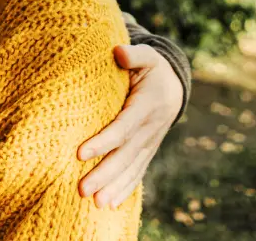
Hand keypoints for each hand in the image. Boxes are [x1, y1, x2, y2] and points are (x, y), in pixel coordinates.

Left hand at [77, 44, 182, 207]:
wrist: (175, 85)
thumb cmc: (152, 67)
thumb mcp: (147, 56)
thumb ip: (134, 54)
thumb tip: (118, 52)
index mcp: (149, 104)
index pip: (124, 127)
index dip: (104, 141)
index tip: (80, 153)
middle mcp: (152, 127)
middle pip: (126, 154)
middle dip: (104, 173)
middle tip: (82, 189)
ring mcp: (151, 141)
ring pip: (132, 167)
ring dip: (114, 187)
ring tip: (95, 203)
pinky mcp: (149, 150)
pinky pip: (138, 172)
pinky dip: (126, 189)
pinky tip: (110, 203)